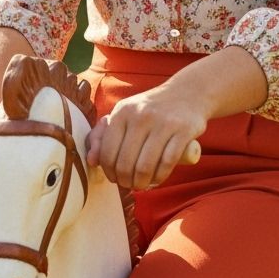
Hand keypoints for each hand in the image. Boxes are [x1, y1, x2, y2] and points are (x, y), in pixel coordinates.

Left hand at [85, 80, 206, 190]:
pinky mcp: (183, 130)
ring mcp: (163, 122)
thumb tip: (91, 161)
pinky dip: (160, 177)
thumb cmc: (150, 109)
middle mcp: (141, 115)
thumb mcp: (124, 114)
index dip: (109, 172)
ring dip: (142, 183)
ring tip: (142, 185)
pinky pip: (167, 163)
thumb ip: (102, 135)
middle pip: (125, 163)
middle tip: (130, 184)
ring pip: (145, 166)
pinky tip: (157, 179)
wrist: (187, 92)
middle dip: (125, 181)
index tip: (115, 178)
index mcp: (122, 111)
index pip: (107, 152)